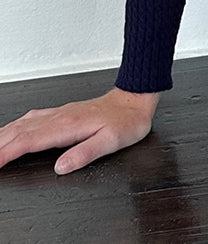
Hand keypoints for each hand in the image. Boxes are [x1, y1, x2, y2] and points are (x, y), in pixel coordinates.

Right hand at [0, 86, 160, 175]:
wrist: (134, 101)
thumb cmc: (126, 121)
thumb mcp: (112, 141)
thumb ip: (86, 153)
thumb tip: (61, 167)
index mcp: (69, 126)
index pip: (30, 140)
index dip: (8, 152)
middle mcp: (60, 117)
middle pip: (20, 131)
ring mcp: (60, 113)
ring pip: (24, 123)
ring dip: (4, 135)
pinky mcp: (63, 113)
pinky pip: (32, 118)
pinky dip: (16, 127)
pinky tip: (12, 130)